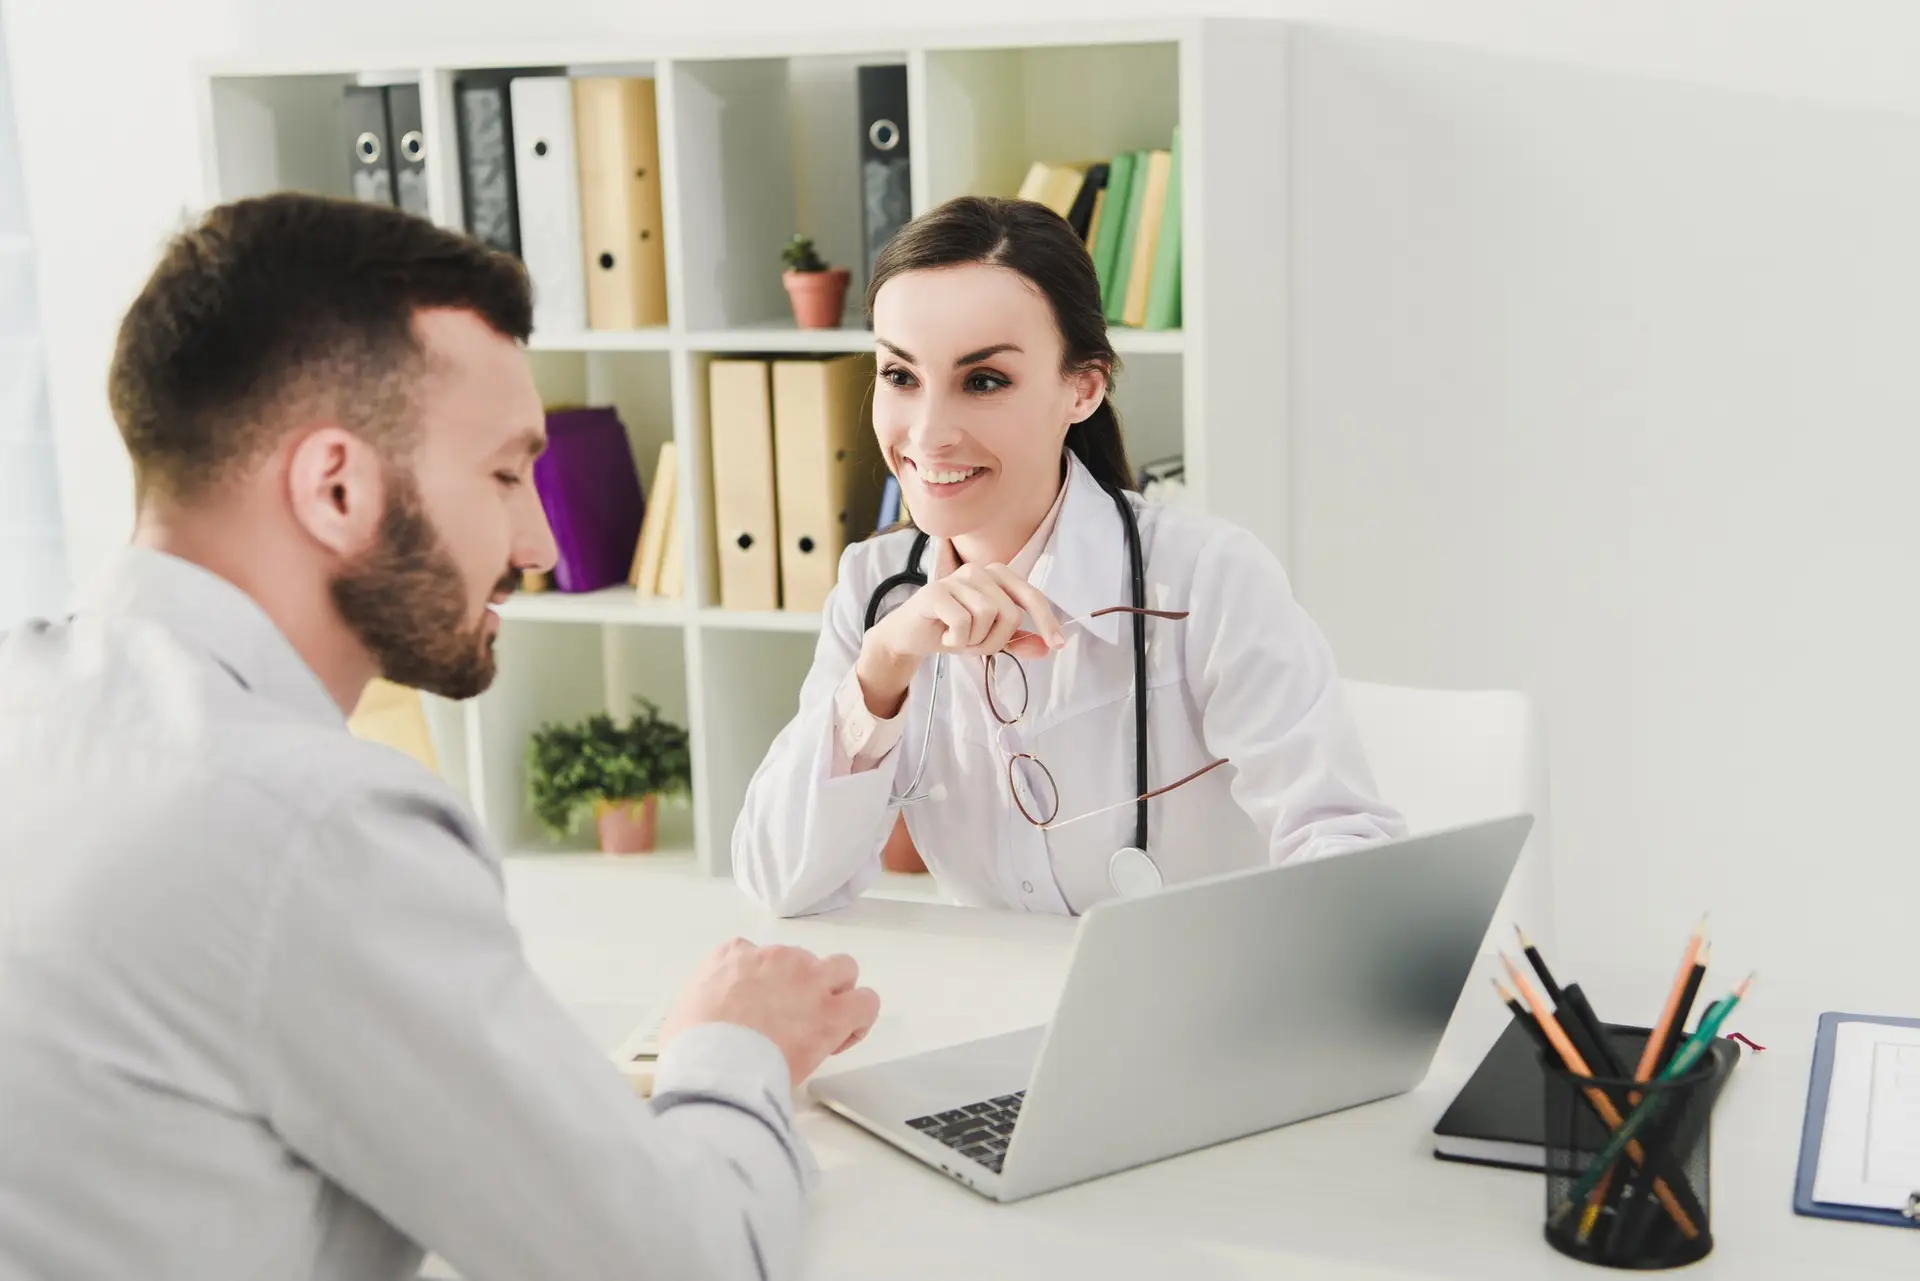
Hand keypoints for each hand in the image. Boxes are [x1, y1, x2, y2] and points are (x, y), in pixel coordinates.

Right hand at [658, 939, 881, 1085]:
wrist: (713, 1065)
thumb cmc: (692, 1048)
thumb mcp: (683, 1011)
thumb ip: (703, 1003)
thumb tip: (708, 1021)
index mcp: (733, 956)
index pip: (759, 956)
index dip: (768, 986)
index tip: (764, 1012)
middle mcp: (775, 959)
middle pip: (804, 960)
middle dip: (804, 985)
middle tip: (794, 1020)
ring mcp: (807, 980)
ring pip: (843, 969)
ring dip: (838, 993)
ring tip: (825, 1024)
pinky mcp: (831, 1011)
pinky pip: (865, 1002)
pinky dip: (859, 1019)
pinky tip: (842, 1038)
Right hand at [856, 563, 1064, 715]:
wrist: (910, 636)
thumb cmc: (952, 630)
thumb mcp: (990, 639)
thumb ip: (1018, 641)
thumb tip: (1047, 649)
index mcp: (997, 576)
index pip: (1031, 596)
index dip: (1047, 621)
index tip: (1057, 645)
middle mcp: (980, 570)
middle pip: (1011, 614)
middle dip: (996, 641)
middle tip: (974, 645)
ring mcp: (957, 578)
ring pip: (988, 618)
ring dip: (975, 642)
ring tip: (958, 639)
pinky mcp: (936, 592)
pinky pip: (964, 622)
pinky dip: (957, 640)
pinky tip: (944, 636)